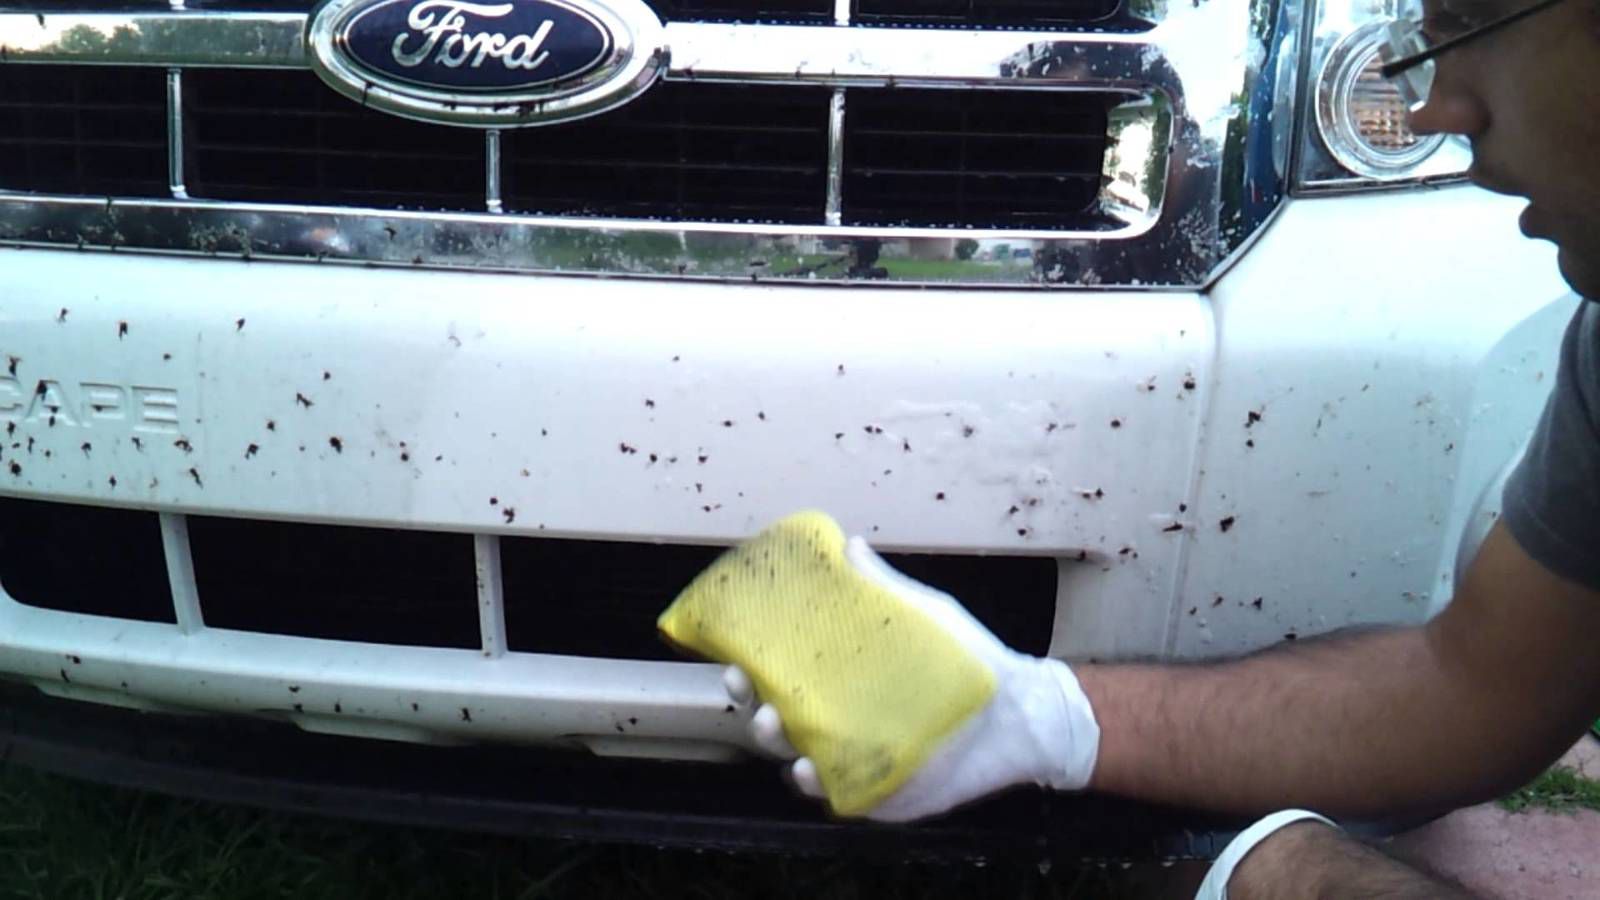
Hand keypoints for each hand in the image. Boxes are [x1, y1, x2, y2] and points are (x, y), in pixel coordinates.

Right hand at [724, 534, 1099, 821]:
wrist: (1021, 712)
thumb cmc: (969, 662)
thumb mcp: (925, 617)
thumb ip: (886, 588)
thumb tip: (851, 545)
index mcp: (843, 679)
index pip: (784, 674)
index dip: (751, 667)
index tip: (733, 656)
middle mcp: (841, 719)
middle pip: (777, 717)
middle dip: (753, 704)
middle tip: (746, 689)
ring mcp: (856, 757)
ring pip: (795, 755)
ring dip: (776, 743)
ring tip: (776, 724)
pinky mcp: (877, 791)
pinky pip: (833, 791)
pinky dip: (814, 783)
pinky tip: (807, 770)